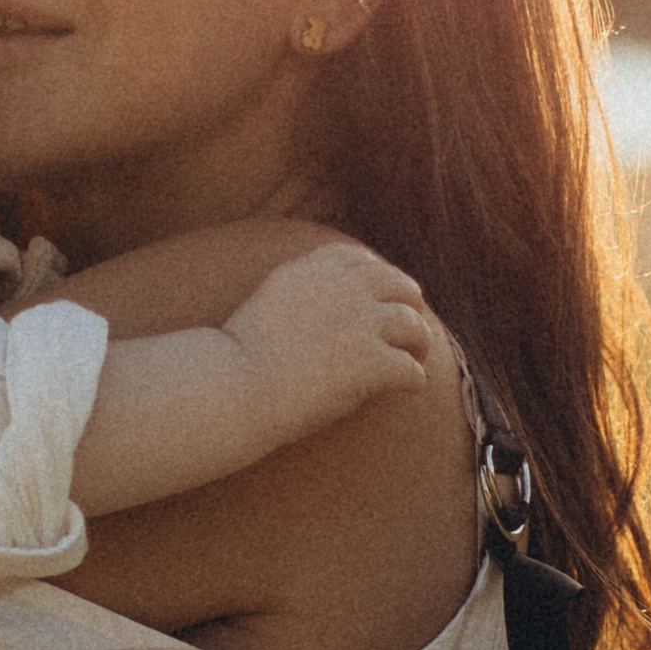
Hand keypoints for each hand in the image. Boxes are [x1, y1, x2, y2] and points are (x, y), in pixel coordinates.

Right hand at [223, 236, 432, 422]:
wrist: (232, 388)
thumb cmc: (238, 358)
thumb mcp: (268, 302)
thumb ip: (300, 291)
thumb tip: (331, 305)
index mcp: (313, 269)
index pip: (361, 261)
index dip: (379, 280)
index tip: (382, 298)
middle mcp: (343, 288)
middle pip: (400, 286)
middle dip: (409, 305)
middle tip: (409, 328)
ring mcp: (361, 324)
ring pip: (413, 325)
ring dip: (418, 342)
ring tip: (414, 357)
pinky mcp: (372, 362)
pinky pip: (412, 370)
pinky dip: (413, 379)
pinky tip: (407, 387)